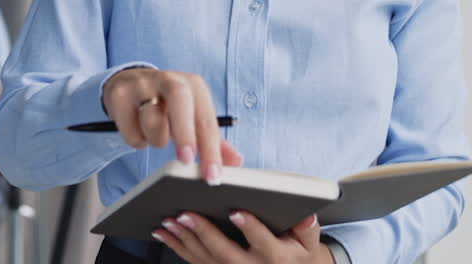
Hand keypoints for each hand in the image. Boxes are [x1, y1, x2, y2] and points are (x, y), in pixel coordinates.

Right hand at [101, 68, 242, 182]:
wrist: (129, 84)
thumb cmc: (168, 106)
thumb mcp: (192, 116)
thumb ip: (213, 139)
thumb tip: (237, 161)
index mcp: (193, 85)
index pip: (207, 118)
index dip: (211, 149)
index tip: (212, 176)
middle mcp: (169, 79)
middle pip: (180, 100)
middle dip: (184, 132)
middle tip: (186, 161)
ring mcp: (142, 84)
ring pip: (152, 121)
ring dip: (156, 140)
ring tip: (156, 137)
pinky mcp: (119, 94)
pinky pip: (130, 129)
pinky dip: (136, 139)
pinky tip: (138, 130)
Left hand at [156, 211, 331, 263]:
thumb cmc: (298, 253)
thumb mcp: (308, 243)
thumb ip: (307, 229)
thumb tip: (306, 215)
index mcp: (276, 257)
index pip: (263, 242)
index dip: (251, 228)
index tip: (237, 212)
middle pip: (225, 254)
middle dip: (204, 234)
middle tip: (186, 214)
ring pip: (205, 259)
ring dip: (184, 240)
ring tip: (168, 220)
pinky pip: (195, 261)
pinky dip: (177, 247)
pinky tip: (163, 232)